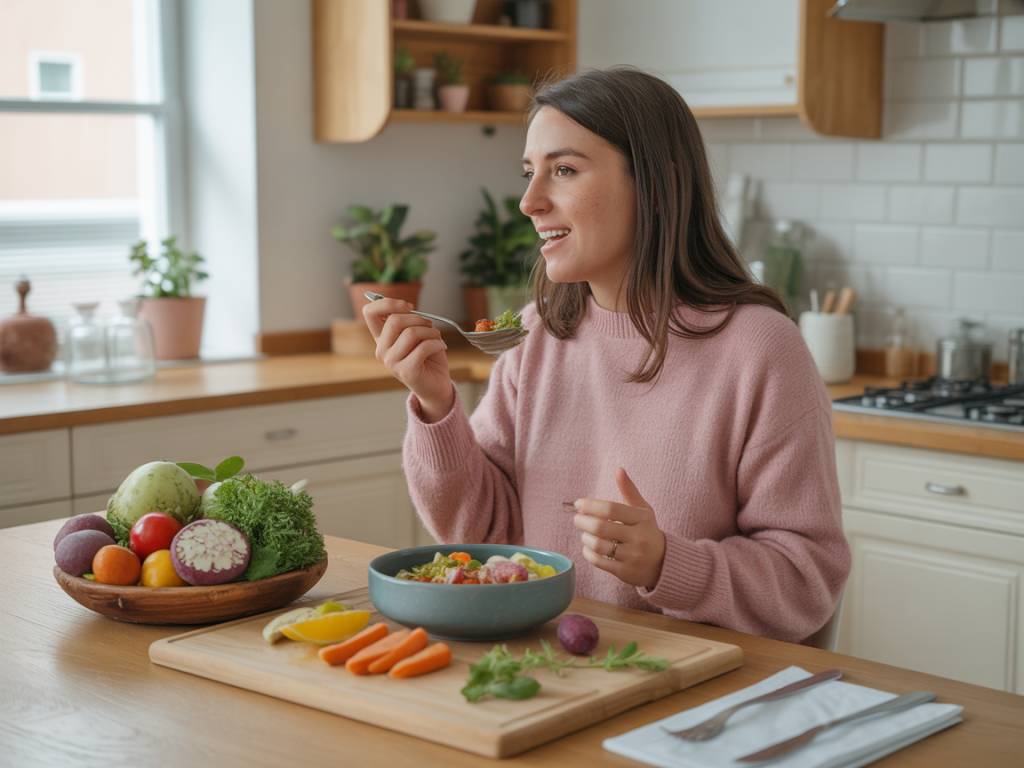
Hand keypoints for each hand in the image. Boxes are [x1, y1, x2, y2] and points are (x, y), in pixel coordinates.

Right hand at [362, 297, 452, 421]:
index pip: (369, 312)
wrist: (436, 386)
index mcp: (381, 338)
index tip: (408, 306)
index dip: (388, 303)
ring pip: (411, 333)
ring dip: (431, 332)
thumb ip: (409, 321)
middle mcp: (382, 350)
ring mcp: (391, 362)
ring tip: (437, 338)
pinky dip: (437, 343)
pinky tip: (441, 347)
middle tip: (430, 325)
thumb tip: (407, 307)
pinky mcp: (406, 371)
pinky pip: (424, 347)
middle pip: (394, 321)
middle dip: (418, 318)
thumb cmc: (428, 357)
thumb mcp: (417, 333)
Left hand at [573, 467, 666, 589]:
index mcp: (642, 519)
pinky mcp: (625, 572)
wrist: (663, 563)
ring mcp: (632, 556)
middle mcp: (638, 537)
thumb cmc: (647, 531)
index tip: (578, 504)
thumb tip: (619, 470)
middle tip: (577, 519)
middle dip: (583, 521)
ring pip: (598, 545)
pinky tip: (588, 547)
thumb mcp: (643, 510)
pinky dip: (588, 553)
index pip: (611, 509)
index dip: (591, 505)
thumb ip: (629, 491)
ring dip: (585, 537)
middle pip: (601, 527)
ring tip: (584, 533)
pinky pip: (599, 561)